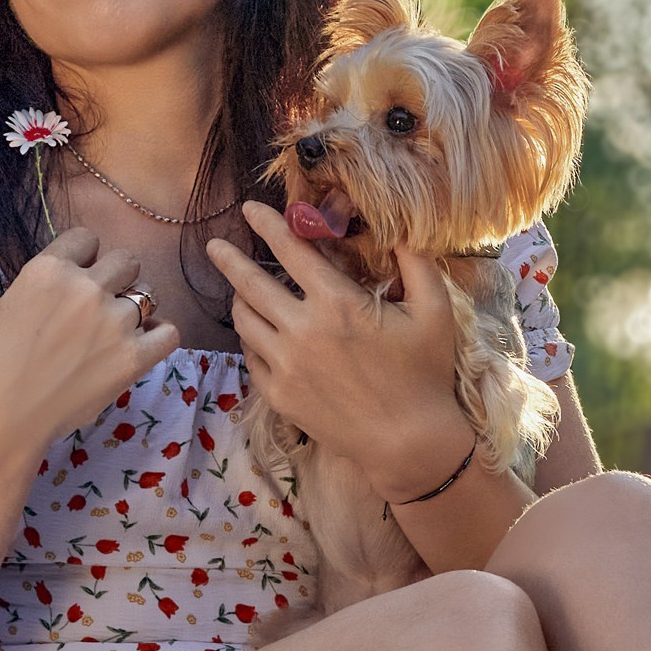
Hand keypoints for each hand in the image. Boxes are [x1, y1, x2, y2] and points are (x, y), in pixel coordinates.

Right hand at [0, 227, 180, 455]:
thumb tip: (64, 284)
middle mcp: (86, 288)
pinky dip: (160, 335)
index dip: (85, 257)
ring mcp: (114, 322)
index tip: (81, 276)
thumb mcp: (5, 307)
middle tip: (103, 302)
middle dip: (117, 277)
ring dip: (135, 308)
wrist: (2, 415)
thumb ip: (41, 287)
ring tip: (118, 329)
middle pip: (127, 261)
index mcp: (50, 270)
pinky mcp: (133, 357)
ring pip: (148, 295)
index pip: (87, 239)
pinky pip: (169, 332)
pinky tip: (145, 343)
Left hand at [206, 202, 468, 497]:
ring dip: (238, 298)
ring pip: (244, 320)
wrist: (408, 442)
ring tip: (239, 290)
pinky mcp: (279, 394)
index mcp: (337, 302)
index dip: (267, 224)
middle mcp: (302, 330)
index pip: (291, 250)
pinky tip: (258, 332)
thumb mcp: (435, 311)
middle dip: (229, 259)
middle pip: (249, 284)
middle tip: (214, 245)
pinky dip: (250, 337)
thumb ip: (416, 262)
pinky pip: (251, 355)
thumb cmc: (425, 374)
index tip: (250, 208)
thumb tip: (399, 229)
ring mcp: (285, 365)